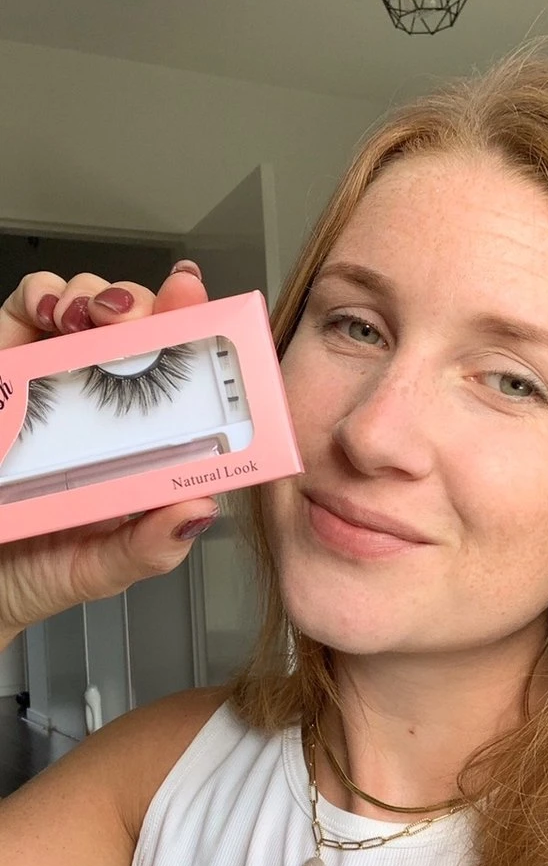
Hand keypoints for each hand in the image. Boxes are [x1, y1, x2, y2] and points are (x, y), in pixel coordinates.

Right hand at [0, 263, 218, 641]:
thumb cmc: (36, 570)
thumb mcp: (102, 569)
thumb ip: (149, 546)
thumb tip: (199, 510)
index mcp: (145, 445)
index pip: (186, 381)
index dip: (202, 340)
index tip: (210, 316)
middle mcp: (105, 406)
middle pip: (143, 330)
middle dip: (153, 306)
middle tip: (145, 316)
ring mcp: (55, 382)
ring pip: (88, 307)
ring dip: (99, 294)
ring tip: (96, 315)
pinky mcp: (4, 369)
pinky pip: (22, 311)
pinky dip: (39, 296)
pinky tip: (48, 313)